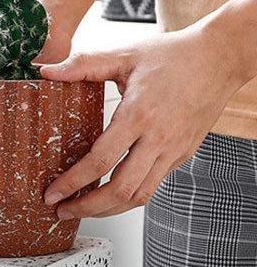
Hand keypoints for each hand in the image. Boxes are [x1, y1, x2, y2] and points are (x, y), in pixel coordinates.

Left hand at [41, 23, 245, 217]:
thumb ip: (83, 64)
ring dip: (108, 208)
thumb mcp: (124, 55)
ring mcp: (174, 150)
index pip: (101, 160)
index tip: (52, 193)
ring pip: (140, 195)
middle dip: (87, 207)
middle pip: (120, 189)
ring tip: (82, 208)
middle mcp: (158, 138)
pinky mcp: (183, 154)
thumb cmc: (172, 55)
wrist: (219, 59)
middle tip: (62, 211)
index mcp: (139, 114)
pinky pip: (154, 184)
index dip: (73, 181)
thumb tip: (46, 71)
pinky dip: (129, 195)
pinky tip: (110, 193)